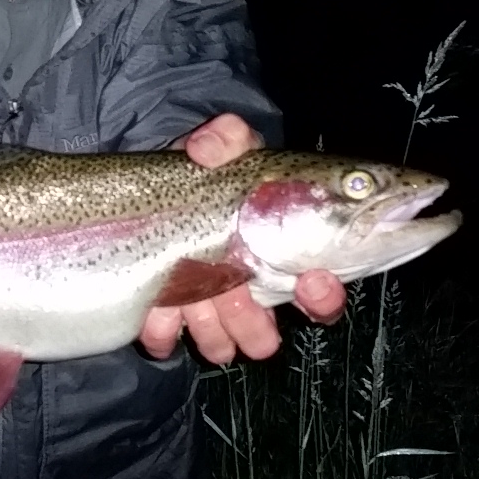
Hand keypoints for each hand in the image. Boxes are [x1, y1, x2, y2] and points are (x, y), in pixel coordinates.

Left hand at [138, 114, 347, 363]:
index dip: (323, 297)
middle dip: (255, 323)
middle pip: (266, 333)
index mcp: (279, 254)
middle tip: (242, 294)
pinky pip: (166, 339)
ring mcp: (207, 307)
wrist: (154, 188)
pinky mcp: (165, 315)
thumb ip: (227, 137)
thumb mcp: (222, 144)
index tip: (311, 281)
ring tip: (195, 297)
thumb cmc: (204, 171)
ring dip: (210, 326)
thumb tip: (208, 149)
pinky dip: (161, 329)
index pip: (321, 293)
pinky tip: (155, 308)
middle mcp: (248, 290)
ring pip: (222, 342)